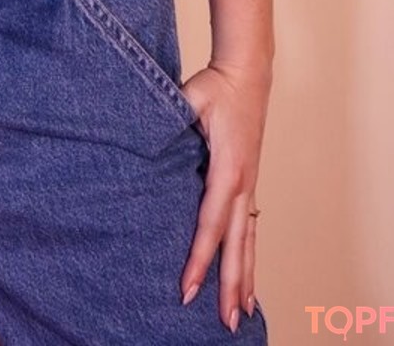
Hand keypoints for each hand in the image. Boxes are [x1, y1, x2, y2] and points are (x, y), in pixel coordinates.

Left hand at [178, 60, 270, 330]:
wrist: (247, 72)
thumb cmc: (217, 86)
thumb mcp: (189, 99)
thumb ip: (170, 121)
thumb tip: (143, 142)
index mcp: (227, 169)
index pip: (211, 223)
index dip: (199, 258)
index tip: (187, 289)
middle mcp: (243, 183)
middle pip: (237, 243)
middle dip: (230, 284)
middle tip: (224, 323)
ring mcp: (249, 185)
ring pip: (248, 241)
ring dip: (245, 279)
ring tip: (241, 315)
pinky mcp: (248, 183)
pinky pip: (250, 228)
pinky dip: (249, 257)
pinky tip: (248, 280)